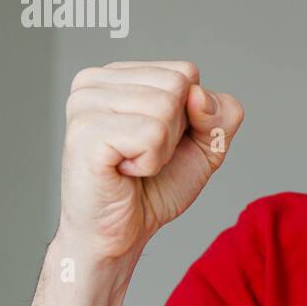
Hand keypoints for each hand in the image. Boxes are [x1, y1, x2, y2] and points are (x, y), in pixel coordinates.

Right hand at [58, 60, 244, 260]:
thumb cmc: (155, 187)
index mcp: (117, 74)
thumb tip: (197, 95)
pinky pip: (152, 135)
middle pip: (178, 85)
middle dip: (177, 131)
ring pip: (166, 108)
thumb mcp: (206, 144)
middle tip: (144, 155)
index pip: (185, 71)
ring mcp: (84, 104)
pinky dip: (150, 163)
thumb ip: (221, 113)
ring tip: (133, 164)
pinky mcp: (86, 133)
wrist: (120, 234)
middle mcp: (93, 81)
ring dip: (162, 149)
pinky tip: (124, 172)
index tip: (160, 140)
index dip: (190, 114)